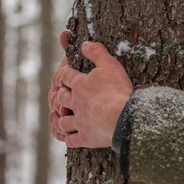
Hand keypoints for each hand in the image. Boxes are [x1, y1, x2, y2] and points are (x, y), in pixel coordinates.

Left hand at [48, 32, 132, 147]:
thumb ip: (97, 52)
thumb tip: (85, 43)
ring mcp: (79, 122)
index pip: (65, 76)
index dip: (63, 73)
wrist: (124, 117)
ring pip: (62, 121)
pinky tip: (68, 136)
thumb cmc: (118, 90)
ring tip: (61, 118)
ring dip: (60, 119)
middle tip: (60, 96)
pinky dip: (68, 137)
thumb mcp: (110, 64)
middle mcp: (75, 103)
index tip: (64, 73)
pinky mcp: (86, 137)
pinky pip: (71, 140)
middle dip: (59, 96)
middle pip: (60, 98)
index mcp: (80, 85)